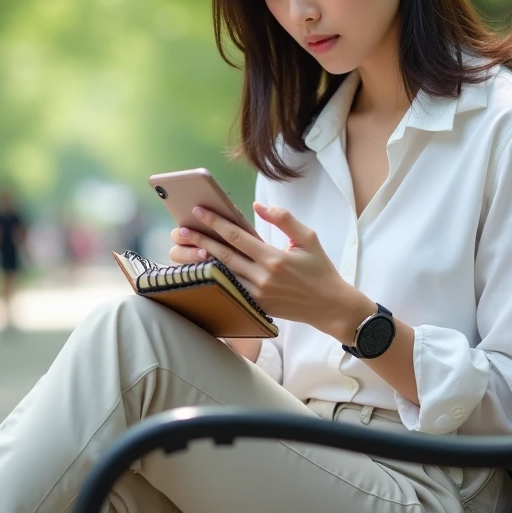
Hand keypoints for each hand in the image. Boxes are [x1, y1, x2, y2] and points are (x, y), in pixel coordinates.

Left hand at [169, 203, 363, 332]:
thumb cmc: (320, 269)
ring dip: (202, 261)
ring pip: (223, 274)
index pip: (237, 236)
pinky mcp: (257, 306)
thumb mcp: (308, 238)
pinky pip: (231, 289)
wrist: (329, 305)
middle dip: (201, 240)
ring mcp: (257, 294)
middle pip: (223, 255)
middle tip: (181, 230)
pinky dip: (215, 278)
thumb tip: (257, 207)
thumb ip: (283, 219)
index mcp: (273, 258)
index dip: (216, 222)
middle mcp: (262, 277)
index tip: (198, 211)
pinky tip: (202, 270)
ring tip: (183, 250)